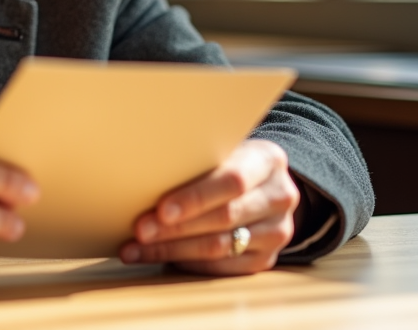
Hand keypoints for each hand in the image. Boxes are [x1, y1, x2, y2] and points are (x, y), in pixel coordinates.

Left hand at [119, 139, 299, 274]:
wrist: (262, 184)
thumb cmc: (227, 161)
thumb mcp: (220, 149)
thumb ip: (195, 160)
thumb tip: (141, 175)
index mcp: (268, 161)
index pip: (232, 181)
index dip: (195, 197)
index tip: (161, 209)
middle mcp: (280, 197)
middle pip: (224, 217)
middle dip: (176, 227)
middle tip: (141, 230)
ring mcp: (277, 231)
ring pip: (220, 246)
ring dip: (172, 249)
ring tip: (137, 248)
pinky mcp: (266, 259)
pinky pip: (222, 267)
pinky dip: (187, 263)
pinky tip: (158, 257)